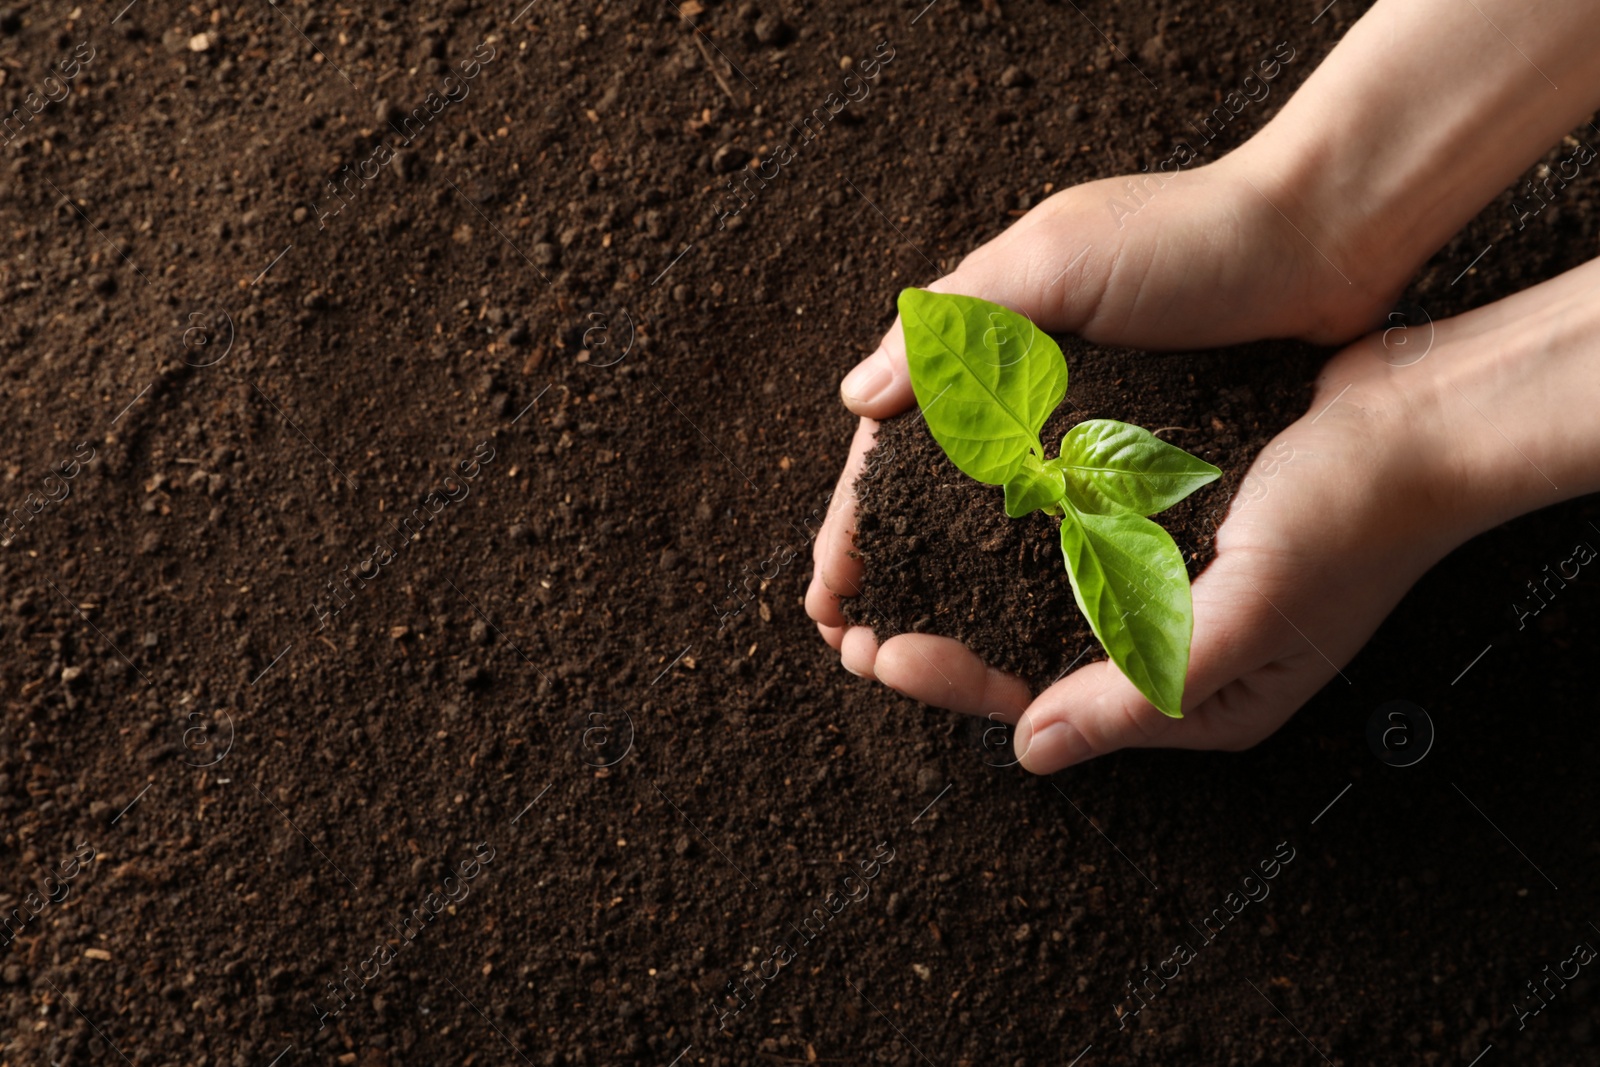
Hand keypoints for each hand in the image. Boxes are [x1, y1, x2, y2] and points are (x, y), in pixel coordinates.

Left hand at [818, 248, 1599, 772]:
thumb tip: (1029, 751)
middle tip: (847, 617)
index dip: (950, 680)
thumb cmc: (1355, 519)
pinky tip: (957, 507)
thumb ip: (1139, 694)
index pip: (1040, 703)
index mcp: (1191, 696)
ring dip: (960, 582)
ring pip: (1034, 600)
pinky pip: (1066, 542)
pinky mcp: (1165, 525)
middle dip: (936, 637)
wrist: (1423, 417)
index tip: (873, 649)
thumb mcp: (1250, 624)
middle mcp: (1169, 649)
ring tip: (885, 563)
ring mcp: (1166, 586)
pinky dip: (1008, 531)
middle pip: (1023, 657)